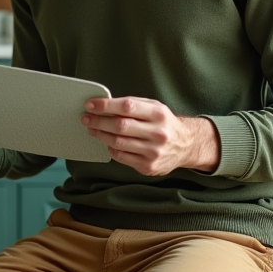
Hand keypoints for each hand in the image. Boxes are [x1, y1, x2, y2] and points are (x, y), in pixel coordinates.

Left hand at [81, 97, 219, 175]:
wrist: (186, 146)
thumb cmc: (164, 123)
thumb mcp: (155, 107)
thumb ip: (133, 105)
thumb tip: (104, 104)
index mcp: (159, 114)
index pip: (127, 107)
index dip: (105, 106)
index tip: (90, 104)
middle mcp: (158, 133)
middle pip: (120, 126)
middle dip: (98, 121)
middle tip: (86, 118)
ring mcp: (153, 152)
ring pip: (118, 143)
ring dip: (100, 135)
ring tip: (92, 129)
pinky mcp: (148, 166)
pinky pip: (121, 157)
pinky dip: (111, 148)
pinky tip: (108, 142)